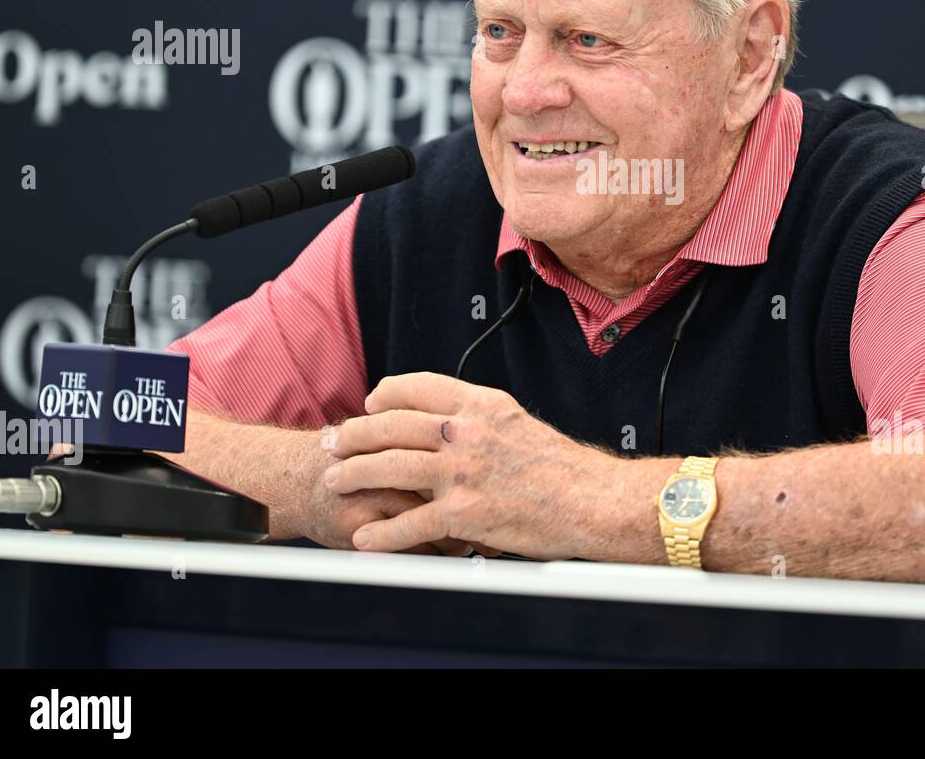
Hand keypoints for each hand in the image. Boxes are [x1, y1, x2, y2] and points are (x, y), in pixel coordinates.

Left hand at [323, 372, 620, 555]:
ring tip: (333, 481)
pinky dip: (382, 534)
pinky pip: (410, 523)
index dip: (385, 395)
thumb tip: (454, 423)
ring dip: (353, 474)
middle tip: (332, 441)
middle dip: (353, 433)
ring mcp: (462, 471)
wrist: (592, 499)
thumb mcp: (518, 423)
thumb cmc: (563, 468)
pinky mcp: (464, 512)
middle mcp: (466, 431)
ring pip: (389, 467)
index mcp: (481, 405)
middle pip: (391, 424)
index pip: (418, 387)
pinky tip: (366, 538)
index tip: (369, 404)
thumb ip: (481, 421)